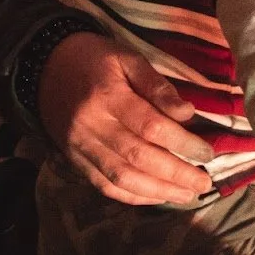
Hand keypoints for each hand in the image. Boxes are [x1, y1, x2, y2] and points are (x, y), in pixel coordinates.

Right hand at [37, 31, 215, 204]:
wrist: (46, 67)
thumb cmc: (96, 58)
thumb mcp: (128, 58)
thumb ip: (157, 85)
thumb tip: (187, 113)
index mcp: (109, 97)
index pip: (151, 127)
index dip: (182, 143)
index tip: (208, 153)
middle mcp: (93, 127)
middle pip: (138, 158)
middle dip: (175, 174)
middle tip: (204, 183)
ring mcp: (81, 148)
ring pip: (121, 178)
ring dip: (158, 191)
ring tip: (187, 195)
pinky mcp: (75, 161)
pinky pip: (104, 185)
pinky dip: (132, 196)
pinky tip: (157, 197)